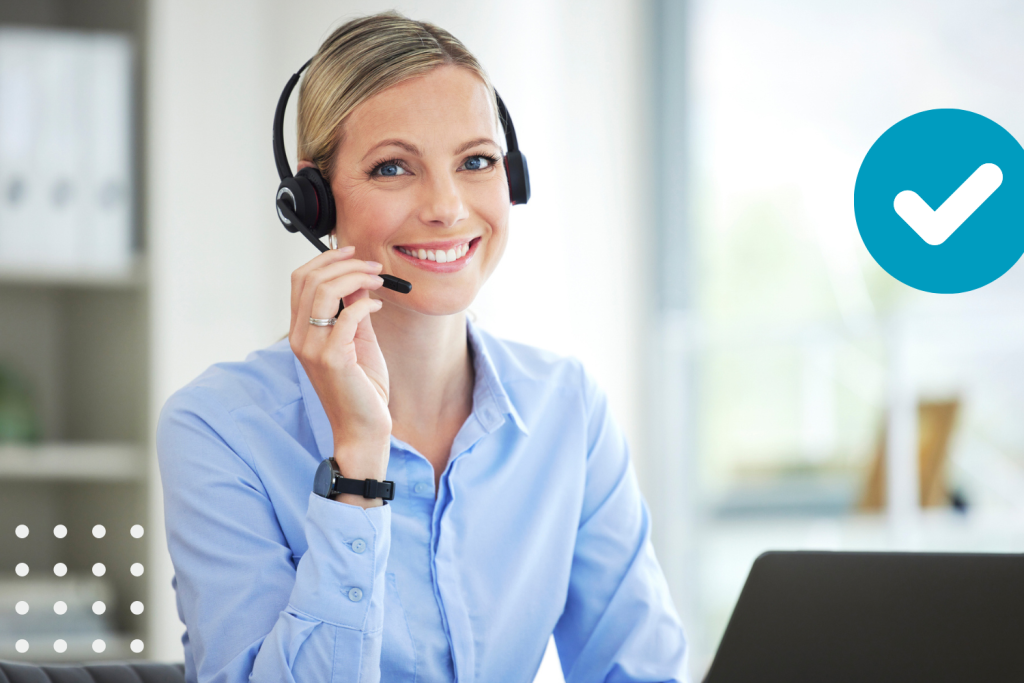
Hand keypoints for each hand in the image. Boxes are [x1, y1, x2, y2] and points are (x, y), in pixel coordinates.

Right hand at [289, 246, 391, 495]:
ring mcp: (312, 348)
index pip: (300, 279)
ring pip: (324, 290)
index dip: (326, 259)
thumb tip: (360, 279)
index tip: (353, 253)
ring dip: (356, 277)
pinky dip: (366, 303)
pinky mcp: (331, 358)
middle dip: (344, 263)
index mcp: (301, 331)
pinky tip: (379, 306)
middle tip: (373, 266)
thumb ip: (354, 309)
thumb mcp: (358, 339)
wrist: (363, 428)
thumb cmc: (362, 387)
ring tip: (378, 280)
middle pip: (310, 278)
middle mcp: (300, 337)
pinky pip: (347, 315)